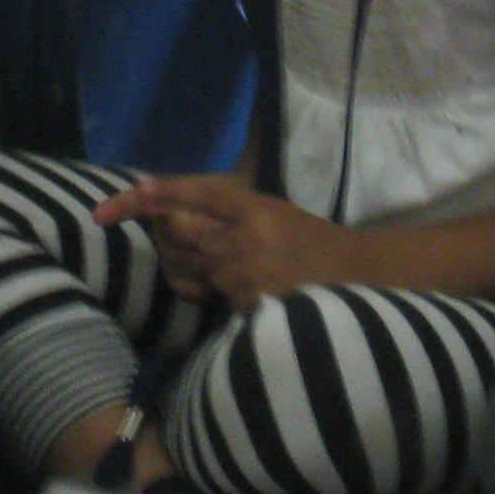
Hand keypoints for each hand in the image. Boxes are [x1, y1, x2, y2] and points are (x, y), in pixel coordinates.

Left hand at [96, 175, 357, 311]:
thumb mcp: (276, 215)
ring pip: (198, 270)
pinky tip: (258, 293)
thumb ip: (231, 215)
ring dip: (205, 272)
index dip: (165, 191)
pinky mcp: (252, 304)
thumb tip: (175, 218)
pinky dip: (225, 297)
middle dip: (173, 237)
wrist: (360, 279)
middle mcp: (250, 235)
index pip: (203, 193)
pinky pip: (217, 299)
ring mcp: (249, 272)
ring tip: (249, 270)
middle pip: (184, 234)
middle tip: (187, 240)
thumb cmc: (313, 245)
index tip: (134, 189)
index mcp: (257, 207)